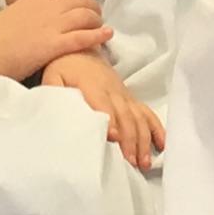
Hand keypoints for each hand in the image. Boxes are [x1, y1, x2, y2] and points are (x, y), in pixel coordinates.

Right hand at [0, 0, 111, 83]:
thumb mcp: (12, 14)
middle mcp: (46, 6)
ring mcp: (50, 25)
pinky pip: (83, 37)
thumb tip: (36, 19)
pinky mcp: (52, 45)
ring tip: (102, 27)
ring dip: (98, 19)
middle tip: (97, 15)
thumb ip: (29, 12)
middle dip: (94, 5)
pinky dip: (98, 34)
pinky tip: (107, 35)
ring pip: (86, 15)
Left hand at [43, 48, 161, 169]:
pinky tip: (161, 146)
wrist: (82, 52)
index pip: (103, 104)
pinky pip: (147, 113)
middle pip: (125, 116)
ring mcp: (124, 95)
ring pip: (138, 117)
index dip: (110, 120)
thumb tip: (52, 110)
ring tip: (143, 162)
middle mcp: (113, 91)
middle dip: (129, 139)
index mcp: (92, 86)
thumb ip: (52, 91)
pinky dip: (156, 129)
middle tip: (130, 162)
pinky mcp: (131, 99)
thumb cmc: (64, 68)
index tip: (113, 138)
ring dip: (143, 140)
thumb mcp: (53, 76)